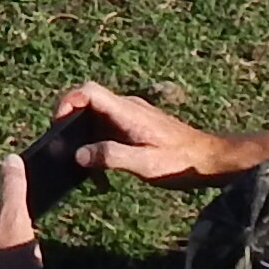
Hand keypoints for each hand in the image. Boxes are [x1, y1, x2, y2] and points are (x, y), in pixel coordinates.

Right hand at [51, 83, 243, 185]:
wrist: (209, 159)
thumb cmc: (181, 162)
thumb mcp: (145, 164)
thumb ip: (111, 156)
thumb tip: (79, 155)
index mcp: (128, 111)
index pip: (88, 91)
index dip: (67, 103)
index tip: (58, 127)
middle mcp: (127, 108)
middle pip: (86, 106)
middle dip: (71, 130)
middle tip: (65, 155)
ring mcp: (131, 117)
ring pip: (95, 123)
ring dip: (86, 146)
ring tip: (88, 175)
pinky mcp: (134, 128)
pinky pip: (107, 133)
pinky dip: (99, 151)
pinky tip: (104, 177)